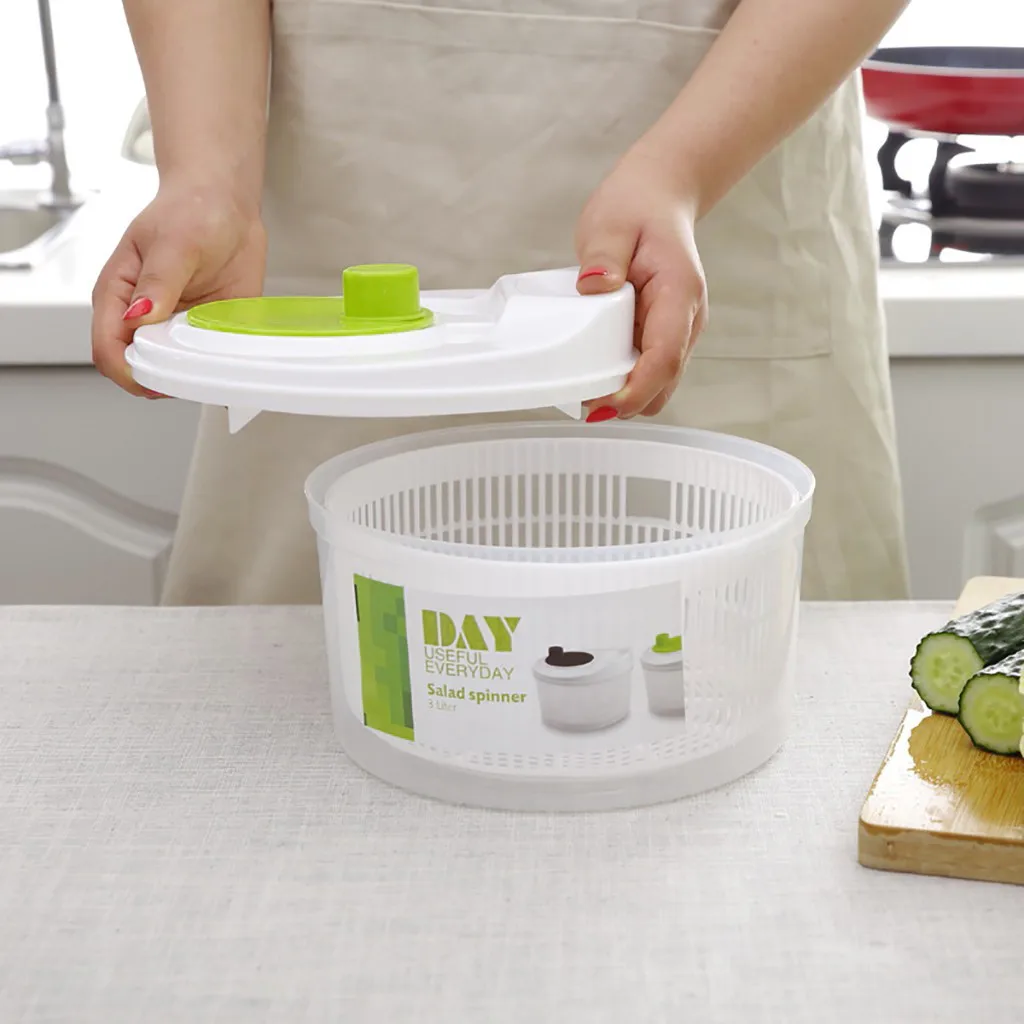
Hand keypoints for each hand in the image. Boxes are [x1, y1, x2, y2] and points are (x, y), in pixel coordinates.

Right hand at [91, 181, 266, 395]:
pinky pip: (207, 362)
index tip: (156, 379)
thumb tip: (139, 317)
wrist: (226, 205)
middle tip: (193, 370)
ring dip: (193, 375)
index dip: (128, 371)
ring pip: (175, 372)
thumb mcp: (174, 242)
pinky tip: (231, 359)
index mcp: (118, 296)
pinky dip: (218, 366)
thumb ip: (158, 282)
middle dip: (163, 379)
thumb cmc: (190, 211)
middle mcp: (143, 318)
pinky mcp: (204, 331)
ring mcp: (174, 328)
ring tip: (214, 361)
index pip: (108, 349)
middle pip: (139, 369)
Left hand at [575, 149, 707, 420]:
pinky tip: (595, 373)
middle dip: (628, 400)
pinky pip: (647, 370)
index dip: (635, 389)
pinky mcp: (662, 334)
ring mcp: (678, 330)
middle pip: (664, 382)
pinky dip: (624, 380)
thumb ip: (604, 257)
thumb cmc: (637, 207)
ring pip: (658, 383)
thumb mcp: (611, 224)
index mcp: (679, 293)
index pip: (664, 357)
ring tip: (585, 389)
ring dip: (625, 393)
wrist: (658, 196)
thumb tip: (596, 287)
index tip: (602, 404)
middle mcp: (686, 319)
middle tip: (582, 402)